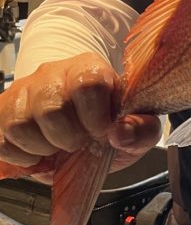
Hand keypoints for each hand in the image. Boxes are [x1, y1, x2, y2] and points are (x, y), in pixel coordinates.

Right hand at [0, 53, 160, 176]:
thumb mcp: (136, 130)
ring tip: (57, 146)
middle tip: (78, 142)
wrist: (79, 134)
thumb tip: (122, 133)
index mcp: (89, 68)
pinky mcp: (2, 112)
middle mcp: (52, 73)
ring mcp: (23, 91)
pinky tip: (39, 151)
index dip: (95, 117)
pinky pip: (3, 140)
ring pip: (22, 124)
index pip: (88, 83)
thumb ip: (142, 129)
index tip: (101, 132)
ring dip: (44, 148)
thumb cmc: (107, 126)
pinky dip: (23, 156)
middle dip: (69, 138)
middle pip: (53, 108)